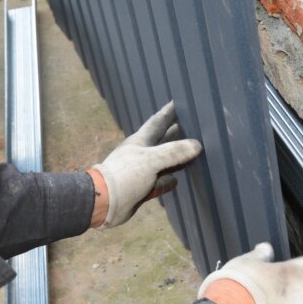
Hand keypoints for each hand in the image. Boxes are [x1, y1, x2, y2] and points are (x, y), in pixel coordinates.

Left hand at [90, 101, 201, 227]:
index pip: (158, 122)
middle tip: (194, 126)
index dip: (168, 112)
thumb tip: (197, 145)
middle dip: (177, 133)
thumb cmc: (125, 175)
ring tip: (192, 152)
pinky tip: (176, 180)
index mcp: (141, 141)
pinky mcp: (143, 188)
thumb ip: (174, 152)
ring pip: (164, 162)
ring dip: (176, 158)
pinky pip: (160, 182)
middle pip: (163, 140)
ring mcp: (143, 171)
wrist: (105, 202)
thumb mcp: (151, 160)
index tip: (179, 101)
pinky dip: (168, 180)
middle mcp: (142, 153)